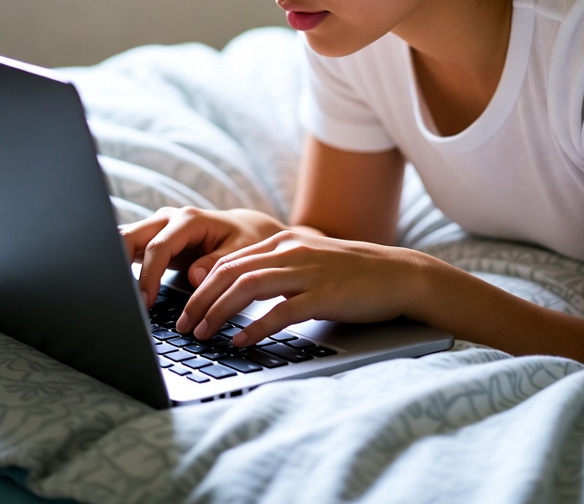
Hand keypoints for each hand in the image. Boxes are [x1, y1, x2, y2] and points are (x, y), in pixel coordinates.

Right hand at [119, 206, 286, 307]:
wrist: (244, 230)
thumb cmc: (244, 240)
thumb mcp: (240, 252)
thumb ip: (217, 262)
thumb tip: (194, 277)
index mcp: (189, 220)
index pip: (159, 247)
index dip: (149, 276)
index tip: (144, 302)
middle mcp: (168, 218)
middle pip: (130, 236)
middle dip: (119, 264)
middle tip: (120, 299)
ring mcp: (158, 227)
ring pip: (124, 240)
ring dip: (117, 265)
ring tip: (115, 296)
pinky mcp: (153, 239)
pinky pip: (130, 250)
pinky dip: (122, 267)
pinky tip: (121, 290)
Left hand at [174, 229, 423, 344]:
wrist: (399, 274)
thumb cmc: (353, 274)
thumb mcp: (309, 261)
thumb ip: (277, 268)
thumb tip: (240, 291)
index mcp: (284, 241)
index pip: (229, 260)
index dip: (202, 286)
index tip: (187, 310)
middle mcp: (291, 250)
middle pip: (231, 272)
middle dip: (201, 300)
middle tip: (184, 327)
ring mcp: (308, 271)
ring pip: (248, 287)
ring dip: (219, 312)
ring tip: (204, 334)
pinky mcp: (325, 294)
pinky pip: (281, 311)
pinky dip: (256, 327)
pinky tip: (241, 342)